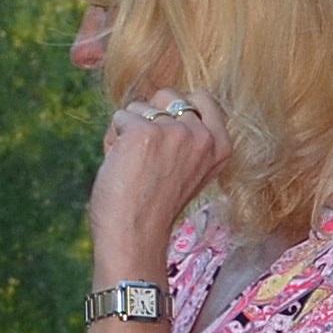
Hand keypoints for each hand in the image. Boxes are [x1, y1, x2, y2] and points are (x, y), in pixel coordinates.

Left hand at [87, 89, 229, 273]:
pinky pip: (119, 117)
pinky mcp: (143, 133)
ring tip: (133, 166)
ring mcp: (173, 132)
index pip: (202, 97)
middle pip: (167, 95)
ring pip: (139, 106)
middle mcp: (202, 135)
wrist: (135, 237)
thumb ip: (188, 139)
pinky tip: (120, 166)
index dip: (174, 110)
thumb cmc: (154, 206)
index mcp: (220, 144)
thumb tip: (164, 104)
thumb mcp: (189, 169)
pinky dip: (112, 139)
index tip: (165, 139)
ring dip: (128, 130)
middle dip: (149, 116)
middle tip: (147, 156)